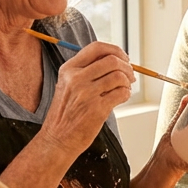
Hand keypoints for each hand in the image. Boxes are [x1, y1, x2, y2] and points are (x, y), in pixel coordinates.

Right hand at [38, 41, 134, 157]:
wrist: (58, 140)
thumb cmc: (66, 113)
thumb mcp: (68, 85)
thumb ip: (87, 71)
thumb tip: (117, 59)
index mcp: (69, 69)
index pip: (97, 48)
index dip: (115, 50)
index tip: (124, 58)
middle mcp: (76, 78)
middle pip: (112, 60)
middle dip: (127, 67)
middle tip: (130, 76)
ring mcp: (86, 94)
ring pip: (119, 76)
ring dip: (127, 82)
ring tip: (124, 88)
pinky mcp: (97, 109)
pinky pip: (121, 93)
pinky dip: (126, 94)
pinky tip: (121, 98)